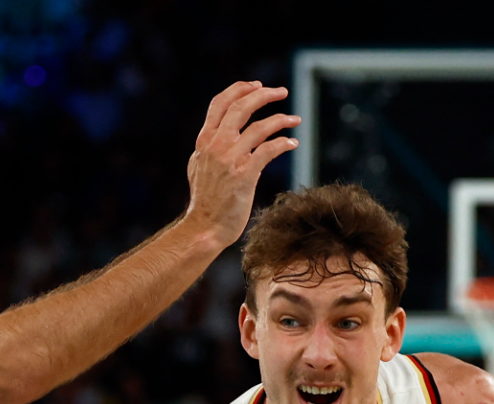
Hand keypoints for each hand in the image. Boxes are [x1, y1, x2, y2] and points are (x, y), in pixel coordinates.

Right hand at [183, 81, 299, 248]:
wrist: (205, 227)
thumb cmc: (205, 201)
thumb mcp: (198, 166)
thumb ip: (207, 147)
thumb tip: (214, 133)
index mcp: (204, 141)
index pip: (220, 104)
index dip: (239, 89)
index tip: (256, 85)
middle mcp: (216, 145)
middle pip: (241, 107)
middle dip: (263, 95)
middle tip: (281, 92)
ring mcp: (230, 159)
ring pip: (259, 127)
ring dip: (281, 119)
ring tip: (295, 120)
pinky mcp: (245, 175)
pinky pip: (269, 150)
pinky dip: (283, 143)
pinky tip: (293, 142)